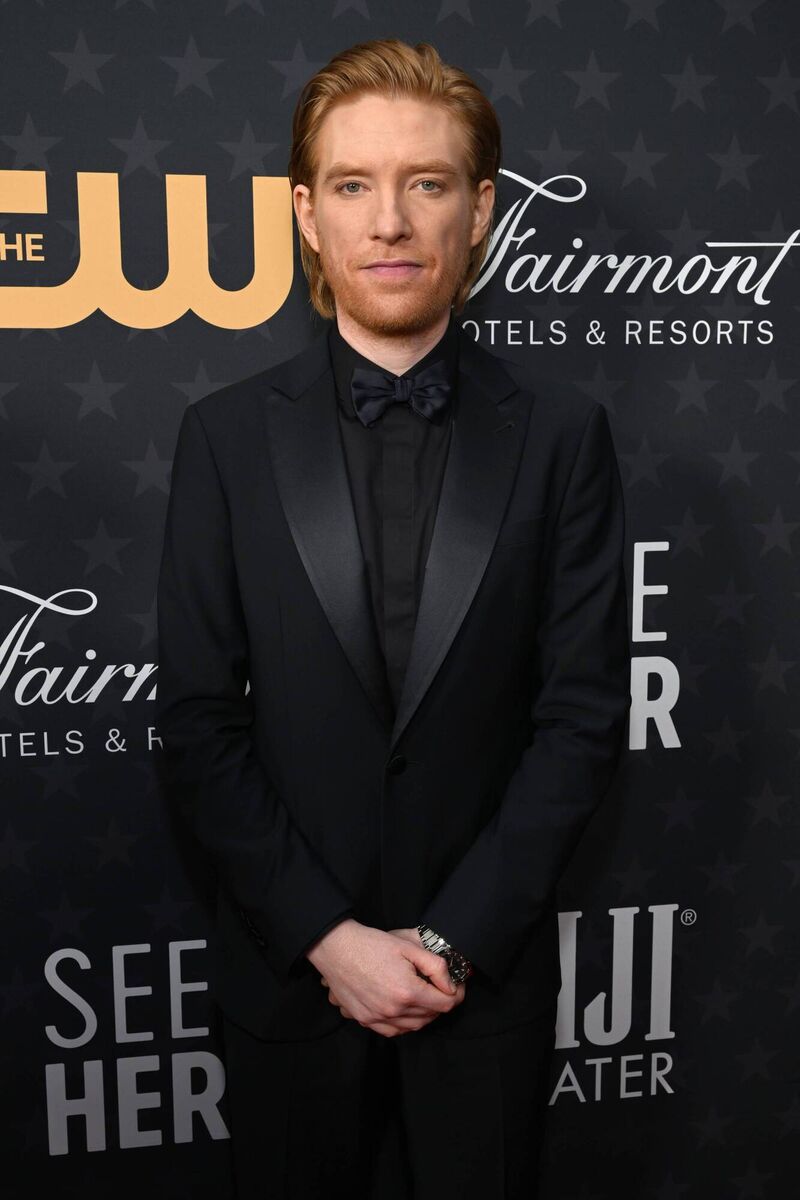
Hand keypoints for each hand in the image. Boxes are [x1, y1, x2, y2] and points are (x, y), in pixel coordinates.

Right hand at [306, 919, 465, 1036]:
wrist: (337, 948)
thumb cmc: (371, 944)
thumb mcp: (409, 947)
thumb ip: (436, 967)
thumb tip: (451, 985)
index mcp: (407, 991)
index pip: (445, 1004)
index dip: (457, 994)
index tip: (457, 986)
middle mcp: (393, 1010)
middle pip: (431, 1017)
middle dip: (441, 1002)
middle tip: (440, 987)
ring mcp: (378, 1018)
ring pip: (414, 1026)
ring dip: (424, 1014)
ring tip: (423, 995)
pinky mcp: (365, 1020)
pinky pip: (393, 1031)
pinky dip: (405, 1023)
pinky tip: (404, 1009)